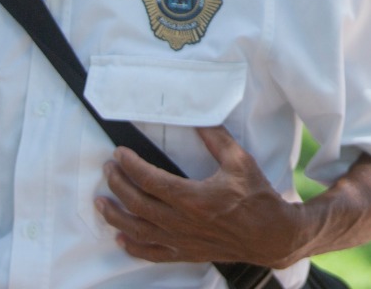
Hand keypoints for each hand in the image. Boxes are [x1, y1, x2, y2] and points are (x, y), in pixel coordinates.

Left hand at [96, 126, 304, 267]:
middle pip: (138, 203)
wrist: (270, 234)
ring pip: (139, 230)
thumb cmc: (256, 197)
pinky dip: (133, 247)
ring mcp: (183, 240)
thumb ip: (215, 138)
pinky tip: (121, 238)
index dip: (130, 166)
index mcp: (193, 197)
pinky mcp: (187, 253)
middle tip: (108, 169)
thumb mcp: (239, 161)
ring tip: (100, 202)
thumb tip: (197, 117)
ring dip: (116, 216)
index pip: (150, 180)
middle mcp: (182, 221)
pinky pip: (153, 253)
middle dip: (118, 184)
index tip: (119, 153)